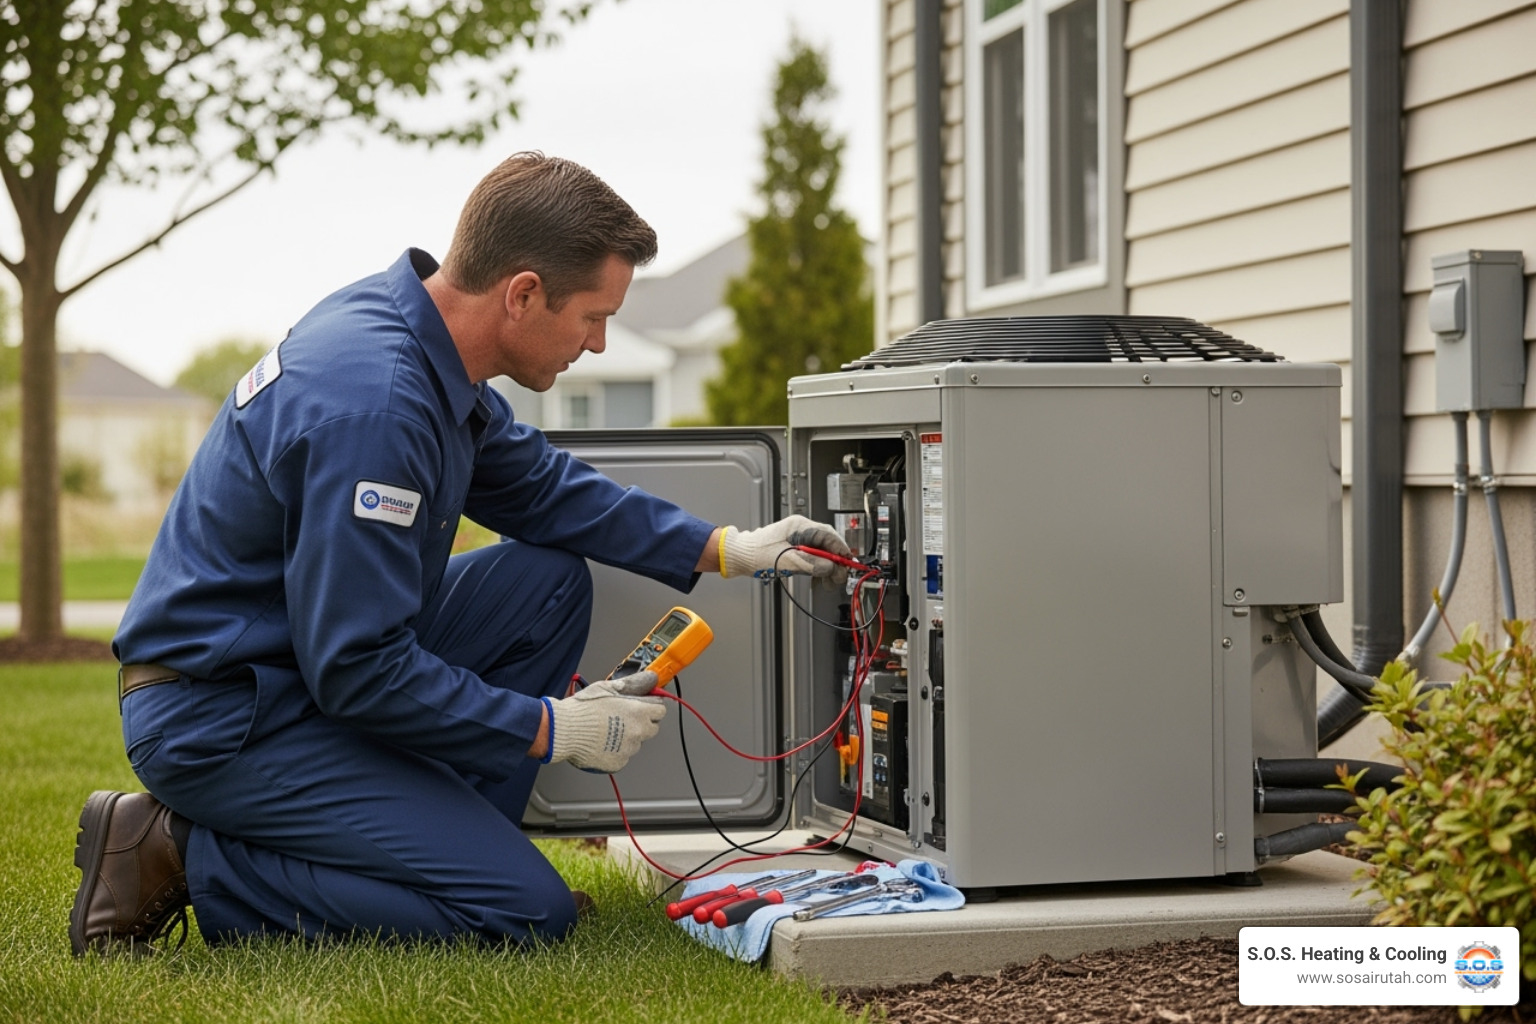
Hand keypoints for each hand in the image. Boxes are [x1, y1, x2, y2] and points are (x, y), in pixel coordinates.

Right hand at [543, 671, 665, 772]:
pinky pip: (622, 756)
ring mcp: (628, 749)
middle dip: (642, 723)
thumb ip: (632, 684)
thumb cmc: (583, 708)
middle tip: (623, 718)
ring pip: (636, 743)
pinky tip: (601, 742)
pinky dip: (615, 751)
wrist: (563, 730)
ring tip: (606, 730)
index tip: (644, 705)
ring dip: (628, 737)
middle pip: (652, 728)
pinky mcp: (618, 762)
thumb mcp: (608, 688)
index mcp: (638, 712)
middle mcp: (637, 732)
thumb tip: (649, 678)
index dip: (651, 706)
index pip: (660, 710)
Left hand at [720, 515, 851, 582]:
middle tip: (838, 577)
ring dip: (827, 567)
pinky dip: (817, 568)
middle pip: (827, 544)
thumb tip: (832, 567)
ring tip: (828, 582)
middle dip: (835, 561)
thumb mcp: (789, 561)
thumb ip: (813, 564)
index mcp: (800, 526)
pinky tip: (818, 579)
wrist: (739, 556)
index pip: (829, 535)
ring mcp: (797, 538)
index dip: (841, 550)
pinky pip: (812, 557)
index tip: (848, 563)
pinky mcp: (793, 548)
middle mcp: (801, 530)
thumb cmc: (756, 554)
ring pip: (821, 551)